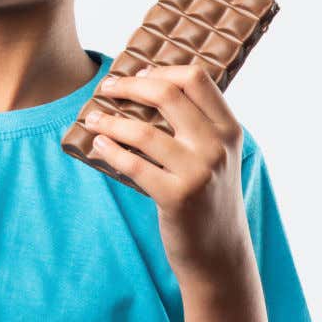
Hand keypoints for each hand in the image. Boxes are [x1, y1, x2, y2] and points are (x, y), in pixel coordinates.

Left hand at [86, 64, 251, 279]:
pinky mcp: (176, 197)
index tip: (138, 72)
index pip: (196, 78)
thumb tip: (150, 85)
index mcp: (228, 129)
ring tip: (92, 119)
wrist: (219, 252)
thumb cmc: (209, 197)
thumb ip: (196, 125)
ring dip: (110, 122)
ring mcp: (198, 172)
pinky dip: (110, 150)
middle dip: (129, 86)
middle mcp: (217, 146)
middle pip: (167, 94)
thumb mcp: (216, 155)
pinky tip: (98, 145)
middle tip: (107, 87)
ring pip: (143, 132)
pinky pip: (133, 165)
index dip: (162, 69)